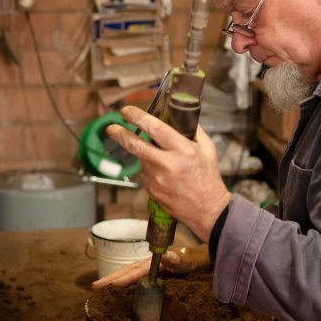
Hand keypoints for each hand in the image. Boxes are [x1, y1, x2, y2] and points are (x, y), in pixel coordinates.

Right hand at [91, 245, 210, 288]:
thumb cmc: (191, 260)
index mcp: (154, 261)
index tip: (113, 285)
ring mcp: (147, 267)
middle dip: (110, 279)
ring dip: (112, 280)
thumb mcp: (186, 260)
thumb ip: (177, 258)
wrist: (195, 258)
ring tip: (98, 286)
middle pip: (126, 270)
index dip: (125, 278)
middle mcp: (148, 263)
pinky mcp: (148, 272)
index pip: (137, 271)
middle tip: (95, 287)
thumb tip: (167, 255)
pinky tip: (113, 286)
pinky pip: (132, 276)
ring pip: (126, 272)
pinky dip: (120, 280)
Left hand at [106, 106, 230, 240]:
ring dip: (147, 156)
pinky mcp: (152, 191)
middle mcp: (168, 164)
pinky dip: (151, 170)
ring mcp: (157, 179)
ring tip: (165, 162)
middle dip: (120, 134)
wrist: (207, 209)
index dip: (138, 117)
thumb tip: (180, 116)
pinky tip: (166, 176)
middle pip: (136, 145)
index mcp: (183, 150)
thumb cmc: (208, 178)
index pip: (155, 128)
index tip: (126, 111)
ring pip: (142, 160)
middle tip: (112, 128)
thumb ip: (194, 131)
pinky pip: (146, 174)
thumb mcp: (208, 149)